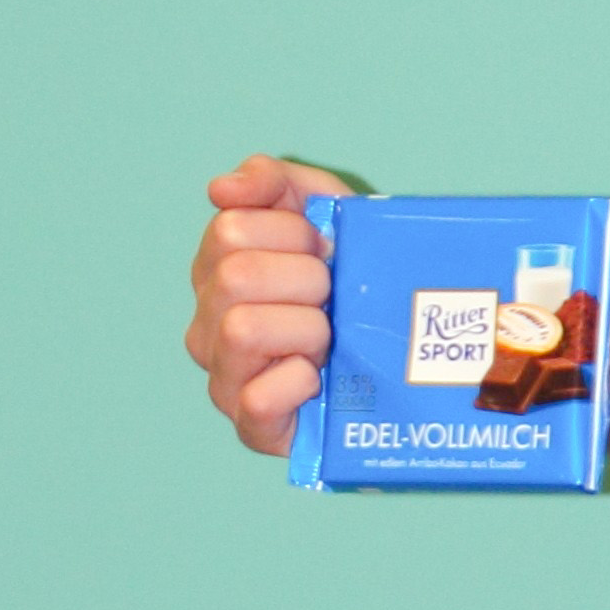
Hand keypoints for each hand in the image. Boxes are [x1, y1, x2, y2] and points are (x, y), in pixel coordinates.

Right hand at [187, 154, 350, 453]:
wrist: (402, 354)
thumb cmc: (352, 281)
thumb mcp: (324, 211)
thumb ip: (272, 181)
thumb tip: (220, 188)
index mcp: (216, 270)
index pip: (230, 228)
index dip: (293, 233)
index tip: (323, 250)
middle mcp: (207, 324)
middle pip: (236, 276)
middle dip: (305, 279)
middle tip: (332, 296)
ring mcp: (224, 378)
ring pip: (242, 329)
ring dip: (306, 329)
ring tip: (329, 338)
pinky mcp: (252, 427)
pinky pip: (257, 399)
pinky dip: (297, 384)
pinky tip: (318, 378)